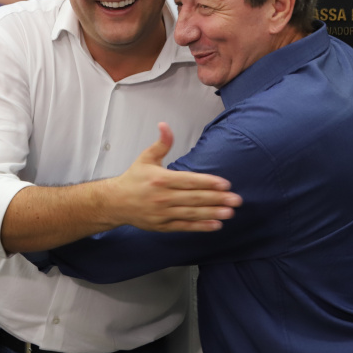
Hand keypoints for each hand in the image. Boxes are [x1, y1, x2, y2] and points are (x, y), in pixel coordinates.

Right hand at [103, 123, 241, 232]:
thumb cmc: (133, 179)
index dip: (208, 182)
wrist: (115, 203)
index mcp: (161, 179)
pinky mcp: (163, 226)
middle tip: (236, 200)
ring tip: (230, 213)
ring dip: (213, 213)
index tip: (225, 184)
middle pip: (194, 198)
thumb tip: (165, 125)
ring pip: (192, 213)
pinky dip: (201, 226)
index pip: (189, 181)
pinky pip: (185, 226)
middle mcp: (163, 197)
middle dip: (217, 199)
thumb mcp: (146, 158)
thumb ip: (161, 143)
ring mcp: (163, 213)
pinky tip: (215, 225)